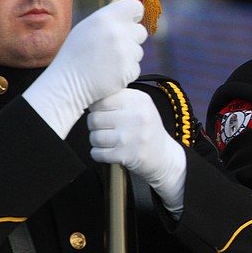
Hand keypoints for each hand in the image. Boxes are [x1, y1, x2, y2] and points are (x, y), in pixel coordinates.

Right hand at [23, 0, 147, 138]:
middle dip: (131, 38)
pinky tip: (109, 72)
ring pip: (138, 50)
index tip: (131, 21)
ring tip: (106, 61)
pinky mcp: (130, 69)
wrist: (67, 84)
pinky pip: (135, 66)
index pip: (135, 6)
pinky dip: (126, 70)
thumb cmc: (75, 55)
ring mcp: (125, 52)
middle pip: (141, 31)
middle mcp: (117, 32)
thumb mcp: (85, 29)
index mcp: (105, 18)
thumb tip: (130, 13)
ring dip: (128, 55)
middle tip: (113, 46)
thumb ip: (108, 19)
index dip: (134, 15)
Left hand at [88, 89, 186, 217]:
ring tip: (111, 141)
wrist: (164, 155)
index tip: (106, 114)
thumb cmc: (145, 128)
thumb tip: (88, 97)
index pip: (101, 99)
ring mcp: (132, 137)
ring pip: (94, 137)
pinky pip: (96, 153)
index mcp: (138, 99)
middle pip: (94, 118)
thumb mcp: (139, 106)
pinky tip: (111, 151)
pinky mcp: (127, 155)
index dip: (97, 108)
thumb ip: (117, 98)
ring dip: (97, 141)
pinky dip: (99, 154)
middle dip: (96, 126)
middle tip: (109, 129)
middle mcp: (137, 115)